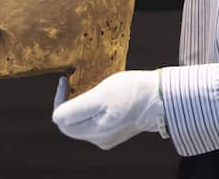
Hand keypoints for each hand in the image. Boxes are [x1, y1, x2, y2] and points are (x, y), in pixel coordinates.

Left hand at [51, 70, 165, 149]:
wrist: (161, 98)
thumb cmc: (132, 93)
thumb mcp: (101, 95)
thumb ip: (76, 109)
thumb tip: (56, 117)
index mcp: (92, 132)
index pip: (61, 119)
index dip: (59, 98)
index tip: (66, 80)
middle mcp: (98, 138)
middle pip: (70, 122)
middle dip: (69, 101)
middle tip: (75, 81)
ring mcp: (108, 136)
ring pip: (82, 120)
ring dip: (81, 103)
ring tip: (89, 85)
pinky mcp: (116, 130)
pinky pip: (95, 119)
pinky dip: (93, 106)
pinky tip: (101, 94)